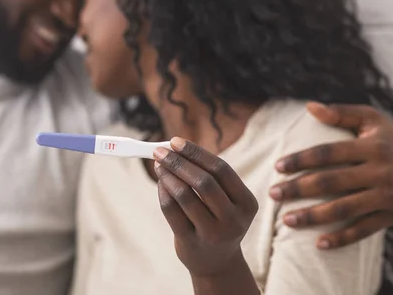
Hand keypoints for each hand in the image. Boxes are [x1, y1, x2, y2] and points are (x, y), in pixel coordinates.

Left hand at [153, 137, 258, 276]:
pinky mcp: (192, 243)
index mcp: (247, 203)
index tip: (175, 141)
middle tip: (159, 151)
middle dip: (178, 162)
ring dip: (168, 176)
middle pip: (204, 182)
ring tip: (158, 164)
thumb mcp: (225, 201)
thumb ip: (207, 175)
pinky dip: (163, 192)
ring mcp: (213, 234)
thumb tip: (174, 147)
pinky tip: (160, 182)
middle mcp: (234, 220)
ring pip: (185, 197)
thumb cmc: (218, 220)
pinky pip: (172, 211)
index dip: (196, 153)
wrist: (217, 263)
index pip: (221, 170)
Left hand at [269, 102, 392, 248]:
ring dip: (313, 216)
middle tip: (273, 193)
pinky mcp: (392, 216)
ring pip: (344, 209)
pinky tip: (318, 244)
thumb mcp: (375, 120)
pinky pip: (364, 230)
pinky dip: (342, 238)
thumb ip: (342, 113)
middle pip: (330, 182)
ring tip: (286, 220)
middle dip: (298, 189)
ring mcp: (386, 197)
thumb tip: (309, 107)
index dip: (301, 159)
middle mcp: (379, 172)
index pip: (328, 153)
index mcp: (371, 146)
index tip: (277, 166)